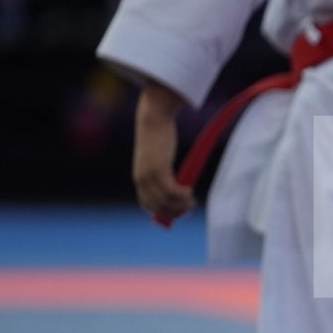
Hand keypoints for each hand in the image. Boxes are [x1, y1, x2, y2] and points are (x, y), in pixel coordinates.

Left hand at [133, 83, 193, 225]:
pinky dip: (182, 195)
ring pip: (166, 201)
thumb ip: (163, 172)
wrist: (152, 120)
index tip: (179, 211)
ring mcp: (150, 176)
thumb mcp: (158, 159)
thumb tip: (178, 185)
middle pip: (158, 207)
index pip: (149, 206)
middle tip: (190, 207)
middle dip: (175, 212)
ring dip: (181, 205)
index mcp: (140, 180)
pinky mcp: (159, 169)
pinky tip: (190, 191)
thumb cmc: (158, 137)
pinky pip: (171, 190)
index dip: (164, 212)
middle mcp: (142, 181)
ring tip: (192, 200)